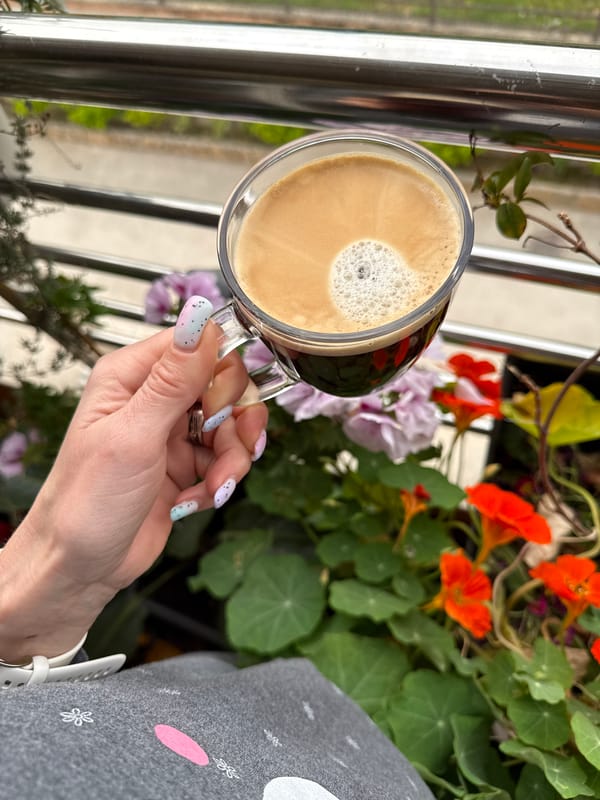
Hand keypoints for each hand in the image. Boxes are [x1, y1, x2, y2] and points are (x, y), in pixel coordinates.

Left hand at [0, 296, 267, 660]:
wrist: (80, 567)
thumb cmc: (86, 503)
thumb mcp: (134, 436)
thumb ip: (173, 380)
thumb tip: (200, 320)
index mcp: (131, 377)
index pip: (196, 345)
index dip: (220, 372)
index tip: (221, 406)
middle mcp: (153, 399)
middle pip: (223, 386)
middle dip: (235, 423)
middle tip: (230, 450)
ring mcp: (170, 433)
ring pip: (230, 426)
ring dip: (232, 460)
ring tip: (214, 488)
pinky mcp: (185, 465)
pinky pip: (225, 459)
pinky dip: (221, 482)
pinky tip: (198, 501)